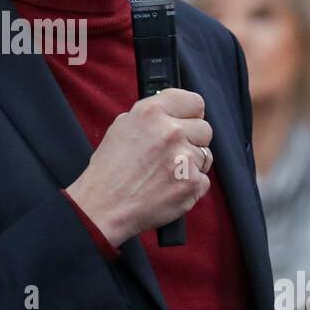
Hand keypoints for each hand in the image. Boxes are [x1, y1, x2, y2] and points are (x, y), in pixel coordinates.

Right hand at [65, 88, 212, 248]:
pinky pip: (203, 179)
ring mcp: (184, 158)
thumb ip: (152, 116)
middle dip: (192, 140)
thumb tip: (173, 113)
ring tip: (165, 173)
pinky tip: (168, 187)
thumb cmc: (109, 171)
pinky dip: (189, 185)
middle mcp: (171, 132)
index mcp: (152, 113)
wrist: (104, 207)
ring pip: (205, 155)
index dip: (191, 114)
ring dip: (190, 164)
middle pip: (205, 129)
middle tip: (173, 152)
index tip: (187, 121)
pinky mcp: (192, 183)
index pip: (194, 102)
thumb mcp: (122, 127)